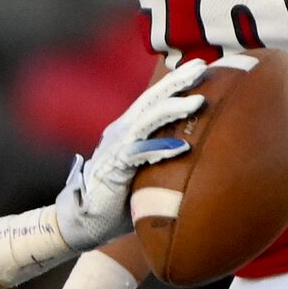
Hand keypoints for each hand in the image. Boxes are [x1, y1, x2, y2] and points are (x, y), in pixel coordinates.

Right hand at [54, 57, 214, 250]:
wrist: (85, 220)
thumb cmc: (119, 199)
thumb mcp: (144, 172)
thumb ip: (162, 158)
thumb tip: (197, 154)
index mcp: (129, 129)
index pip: (154, 100)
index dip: (175, 83)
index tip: (201, 68)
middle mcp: (122, 132)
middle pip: (152, 100)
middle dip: (177, 82)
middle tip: (202, 68)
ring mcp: (116, 147)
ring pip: (147, 120)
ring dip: (173, 109)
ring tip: (199, 102)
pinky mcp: (114, 168)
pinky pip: (138, 153)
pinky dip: (160, 149)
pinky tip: (182, 147)